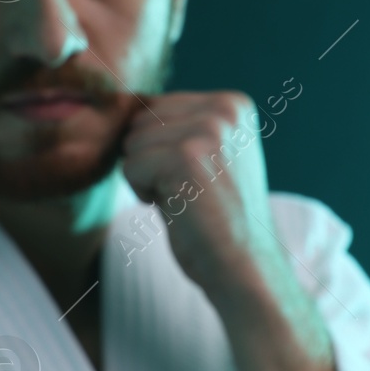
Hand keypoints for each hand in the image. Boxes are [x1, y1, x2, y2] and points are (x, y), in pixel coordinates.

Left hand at [118, 91, 281, 299]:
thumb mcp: (206, 156)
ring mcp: (208, 130)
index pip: (157, 108)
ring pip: (133, 143)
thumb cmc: (217, 218)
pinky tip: (179, 208)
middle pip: (141, 121)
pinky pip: (131, 167)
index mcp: (233, 103)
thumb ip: (178, 127)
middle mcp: (224, 109)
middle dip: (152, 161)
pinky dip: (144, 194)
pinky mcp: (187, 156)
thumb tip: (126, 105)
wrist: (243, 266)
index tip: (198, 179)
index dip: (163, 151)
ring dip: (148, 178)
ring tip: (187, 199)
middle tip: (191, 192)